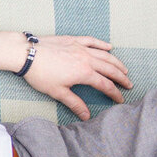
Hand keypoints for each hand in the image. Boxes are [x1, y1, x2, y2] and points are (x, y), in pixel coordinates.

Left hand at [18, 35, 132, 120]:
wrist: (27, 53)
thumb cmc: (40, 74)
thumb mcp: (58, 92)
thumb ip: (74, 103)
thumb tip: (86, 116)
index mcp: (84, 73)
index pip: (105, 84)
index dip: (115, 93)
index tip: (120, 99)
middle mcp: (86, 59)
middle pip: (109, 68)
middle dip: (121, 77)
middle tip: (129, 84)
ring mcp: (80, 48)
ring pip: (104, 55)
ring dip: (116, 62)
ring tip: (124, 69)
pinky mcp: (73, 40)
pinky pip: (92, 41)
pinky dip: (102, 44)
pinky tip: (109, 47)